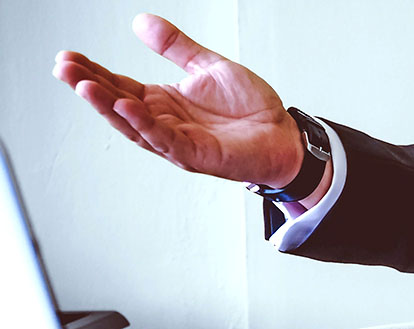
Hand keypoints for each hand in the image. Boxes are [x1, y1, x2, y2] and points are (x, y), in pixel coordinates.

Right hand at [52, 14, 302, 186]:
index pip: (119, 85)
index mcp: (163, 102)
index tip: (67, 57)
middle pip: (118, 105)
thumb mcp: (209, 66)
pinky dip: (145, 124)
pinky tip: (128, 107)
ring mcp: (178, 141)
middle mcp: (164, 122)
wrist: (284, 134)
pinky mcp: (196, 154)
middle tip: (63, 68)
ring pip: (134, 125)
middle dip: (89, 87)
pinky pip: (165, 139)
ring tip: (84, 86)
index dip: (93, 72)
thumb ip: (176, 47)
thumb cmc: (251, 109)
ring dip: (108, 106)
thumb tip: (141, 21)